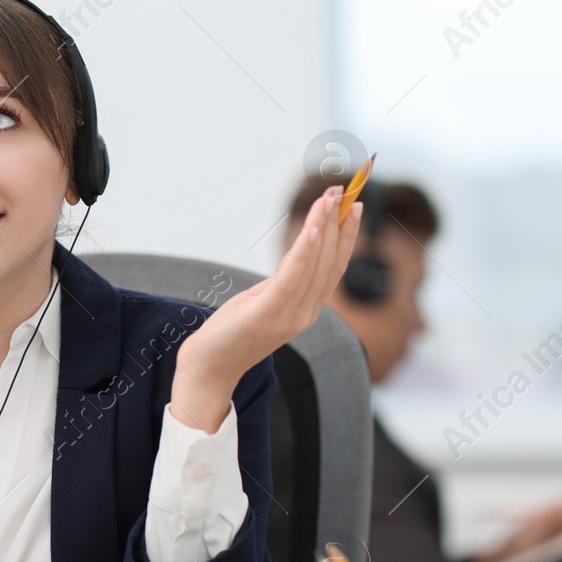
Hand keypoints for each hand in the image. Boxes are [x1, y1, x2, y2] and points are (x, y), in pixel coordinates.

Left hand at [169, 186, 362, 431]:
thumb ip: (283, 282)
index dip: (346, 236)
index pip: (334, 267)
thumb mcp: (262, 301)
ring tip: (329, 199)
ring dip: (323, 228)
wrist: (208, 370)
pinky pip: (292, 277)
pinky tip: (312, 230)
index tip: (353, 206)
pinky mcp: (268, 313)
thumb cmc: (231, 333)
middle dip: (338, 223)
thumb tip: (299, 254)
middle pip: (330, 262)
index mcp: (307, 309)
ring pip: (314, 264)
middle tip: (343, 191)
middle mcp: (306, 313)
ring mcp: (289, 316)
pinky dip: (305, 252)